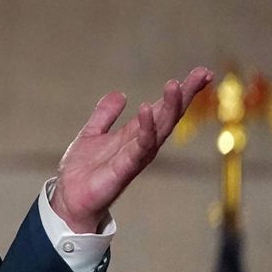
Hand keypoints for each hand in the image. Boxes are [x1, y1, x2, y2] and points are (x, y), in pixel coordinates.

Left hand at [51, 67, 213, 232]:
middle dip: (185, 96)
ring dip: (169, 107)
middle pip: (168, 116)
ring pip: (159, 129)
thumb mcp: (92, 134)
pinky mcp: (123, 169)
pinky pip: (139, 147)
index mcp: (134, 134)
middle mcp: (141, 144)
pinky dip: (146, 129)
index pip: (162, 109)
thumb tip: (120, 94)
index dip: (181, 92)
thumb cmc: (83, 171)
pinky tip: (148, 109)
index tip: (202, 73)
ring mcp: (135, 157)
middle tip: (202, 74)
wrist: (69, 199)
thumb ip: (105, 115)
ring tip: (175, 85)